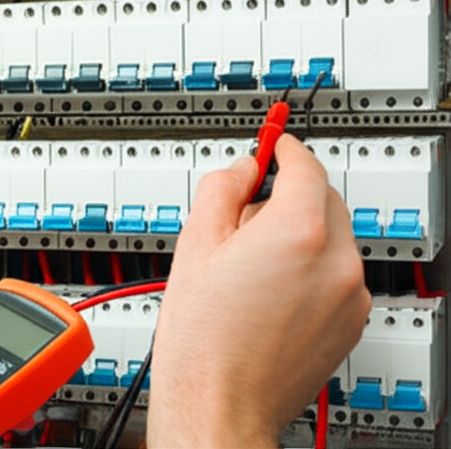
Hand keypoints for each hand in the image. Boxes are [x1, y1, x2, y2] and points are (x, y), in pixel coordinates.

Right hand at [148, 135, 369, 447]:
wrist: (220, 402)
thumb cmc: (203, 337)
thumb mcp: (195, 243)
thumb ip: (221, 189)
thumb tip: (242, 167)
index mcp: (298, 232)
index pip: (305, 164)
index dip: (283, 148)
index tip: (273, 144)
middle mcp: (336, 260)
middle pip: (324, 198)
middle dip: (290, 194)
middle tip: (246, 211)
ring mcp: (350, 294)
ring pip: (331, 237)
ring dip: (301, 232)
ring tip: (250, 264)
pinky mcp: (351, 321)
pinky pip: (337, 273)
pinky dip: (312, 267)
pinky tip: (269, 290)